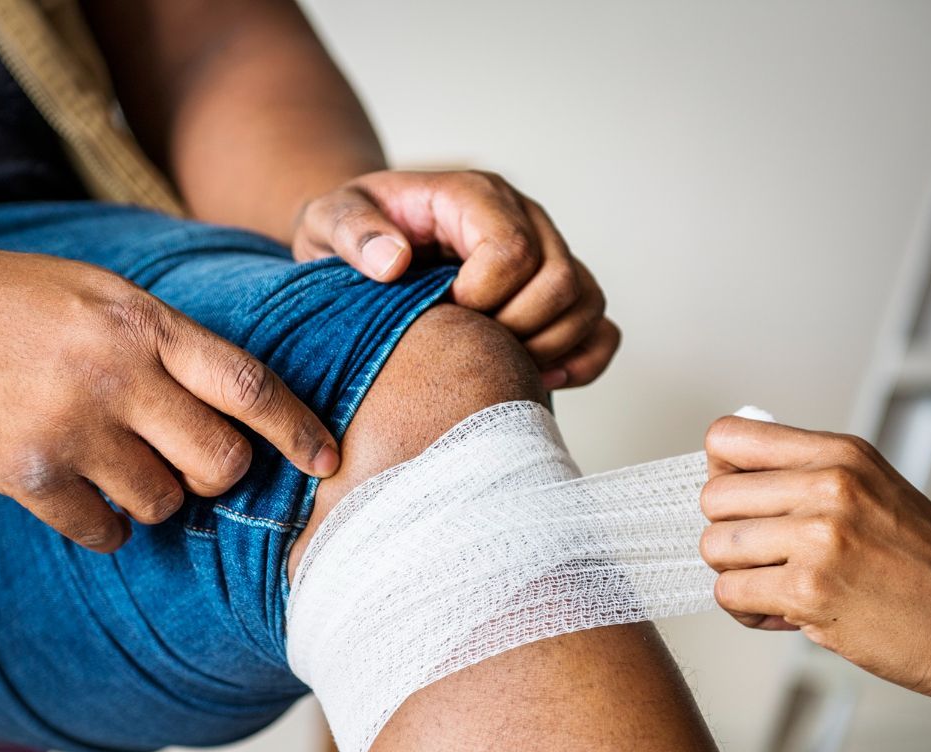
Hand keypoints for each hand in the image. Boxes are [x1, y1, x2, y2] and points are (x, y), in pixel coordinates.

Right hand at [0, 242, 337, 552]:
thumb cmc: (7, 299)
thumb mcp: (101, 293)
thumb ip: (170, 345)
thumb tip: (243, 417)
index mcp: (144, 321)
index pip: (251, 387)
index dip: (299, 432)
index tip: (327, 462)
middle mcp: (115, 373)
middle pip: (220, 462)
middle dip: (218, 475)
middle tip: (191, 464)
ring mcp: (68, 426)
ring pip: (163, 504)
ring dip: (152, 497)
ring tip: (111, 460)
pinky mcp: (23, 473)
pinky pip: (103, 533)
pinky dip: (101, 525)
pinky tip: (74, 489)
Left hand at [291, 170, 619, 389]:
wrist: (369, 243)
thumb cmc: (352, 233)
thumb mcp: (329, 220)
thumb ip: (353, 233)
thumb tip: (392, 262)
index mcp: (473, 197)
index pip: (512, 250)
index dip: (482, 296)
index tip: (443, 311)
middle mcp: (525, 219)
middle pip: (559, 281)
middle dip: (514, 328)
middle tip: (468, 343)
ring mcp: (549, 255)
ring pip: (587, 304)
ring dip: (548, 347)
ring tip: (495, 363)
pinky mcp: (558, 293)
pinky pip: (601, 329)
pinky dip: (582, 359)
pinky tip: (537, 376)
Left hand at [697, 416, 930, 708]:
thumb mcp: (875, 492)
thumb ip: (807, 479)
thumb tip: (726, 480)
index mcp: (842, 454)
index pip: (729, 437)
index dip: (721, 476)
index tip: (744, 505)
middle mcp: (829, 485)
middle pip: (712, 497)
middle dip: (729, 536)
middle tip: (767, 561)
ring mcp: (819, 536)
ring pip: (714, 547)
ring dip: (737, 578)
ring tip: (780, 591)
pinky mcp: (810, 589)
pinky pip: (729, 594)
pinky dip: (749, 614)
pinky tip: (789, 616)